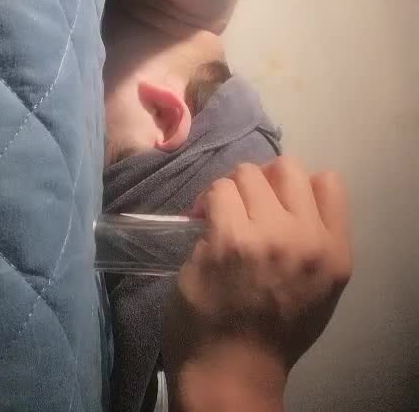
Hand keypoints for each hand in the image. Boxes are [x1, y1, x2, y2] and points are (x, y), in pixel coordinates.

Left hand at [163, 157, 352, 409]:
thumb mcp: (320, 287)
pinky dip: (208, 203)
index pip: (329, 182)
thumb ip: (316, 239)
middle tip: (246, 206)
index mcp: (334, 252)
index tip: (278, 203)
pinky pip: (217, 192)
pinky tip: (206, 224)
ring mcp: (265, 237)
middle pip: (286, 168)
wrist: (234, 370)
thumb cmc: (275, 330)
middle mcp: (305, 240)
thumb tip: (287, 194)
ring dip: (231, 191)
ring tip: (223, 217)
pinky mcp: (225, 239)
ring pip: (245, 174)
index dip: (298, 187)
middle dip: (262, 182)